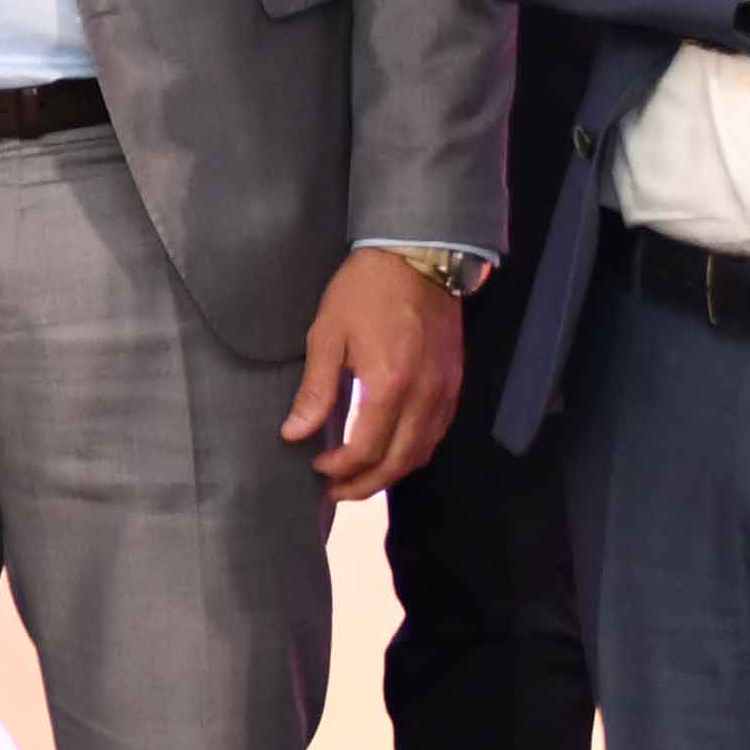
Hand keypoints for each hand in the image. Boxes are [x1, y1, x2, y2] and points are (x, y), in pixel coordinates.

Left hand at [282, 248, 467, 504]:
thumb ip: (315, 390)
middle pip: (399, 462)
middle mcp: (425, 396)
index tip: (317, 468)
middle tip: (336, 492)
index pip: (366, 450)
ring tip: (360, 479)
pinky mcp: (455, 384)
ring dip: (392, 474)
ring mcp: (445, 391)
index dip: (340, 469)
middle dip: (365, 485)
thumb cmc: (365, 291)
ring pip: (422, 452)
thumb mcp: (327, 335)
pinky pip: (438, 433)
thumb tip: (294, 433)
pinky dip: (414, 452)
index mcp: (389, 385)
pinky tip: (392, 452)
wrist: (419, 257)